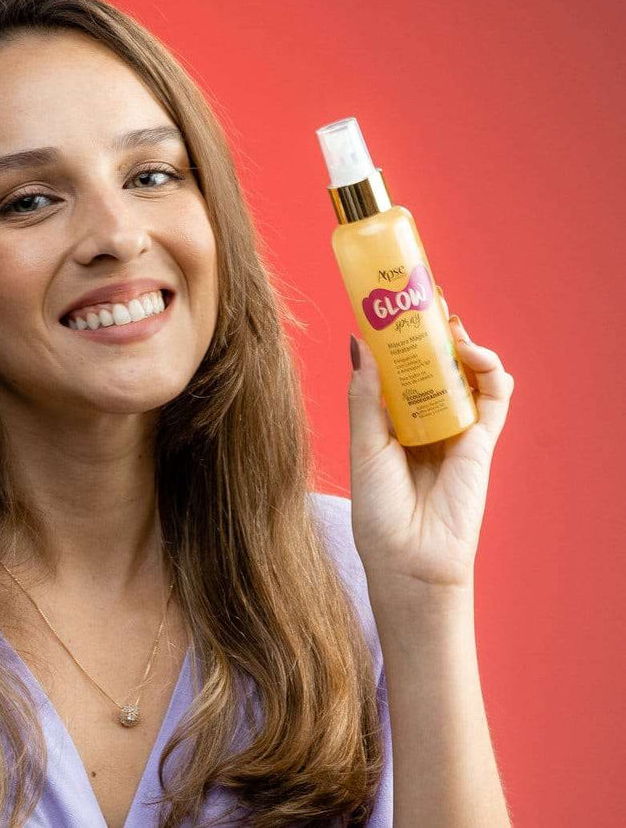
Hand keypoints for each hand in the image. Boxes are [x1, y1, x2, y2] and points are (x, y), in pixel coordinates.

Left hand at [346, 290, 514, 600]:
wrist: (408, 561)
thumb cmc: (379, 511)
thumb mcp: (364, 445)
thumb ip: (365, 394)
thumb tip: (358, 340)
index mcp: (392, 418)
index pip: (399, 365)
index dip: (398, 333)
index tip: (389, 298)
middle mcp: (425, 418)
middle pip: (434, 361)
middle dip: (430, 326)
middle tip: (422, 292)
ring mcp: (456, 427)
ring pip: (466, 371)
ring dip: (459, 340)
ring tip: (445, 318)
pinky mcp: (482, 441)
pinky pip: (495, 396)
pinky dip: (489, 368)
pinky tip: (469, 352)